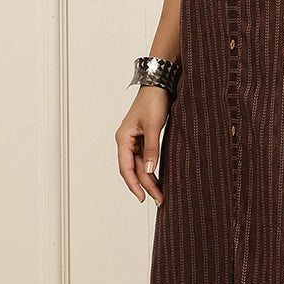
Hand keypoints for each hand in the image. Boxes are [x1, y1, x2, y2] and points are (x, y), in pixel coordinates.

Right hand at [116, 86, 171, 204]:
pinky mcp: (144, 137)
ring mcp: (135, 140)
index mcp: (123, 138)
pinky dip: (151, 169)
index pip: (126, 168)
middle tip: (159, 199)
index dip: (134, 185)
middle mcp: (127, 141)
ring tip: (160, 193)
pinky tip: (158, 177)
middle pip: (134, 169)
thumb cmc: (153, 100)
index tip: (143, 198)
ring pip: (140, 165)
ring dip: (149, 179)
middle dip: (145, 185)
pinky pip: (145, 158)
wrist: (160, 84)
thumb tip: (149, 170)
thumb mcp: (153, 125)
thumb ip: (151, 148)